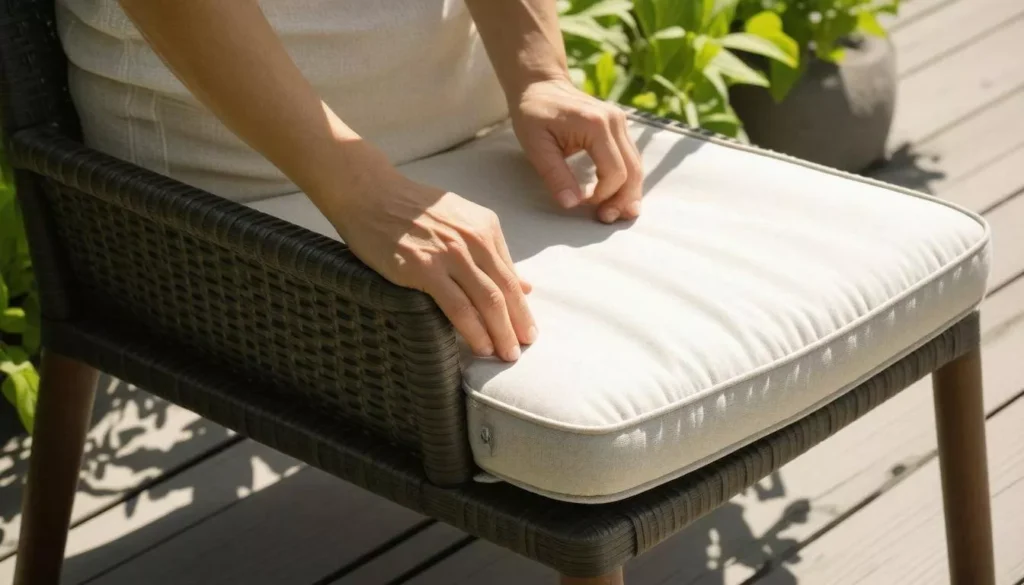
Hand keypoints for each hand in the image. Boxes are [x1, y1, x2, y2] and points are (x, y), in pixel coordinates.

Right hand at [330, 167, 535, 361]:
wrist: (370, 195)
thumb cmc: (412, 210)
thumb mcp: (461, 222)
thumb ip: (492, 253)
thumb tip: (526, 285)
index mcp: (486, 227)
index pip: (511, 276)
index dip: (522, 308)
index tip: (526, 330)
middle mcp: (474, 239)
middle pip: (505, 291)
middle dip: (518, 324)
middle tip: (522, 349)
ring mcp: (450, 254)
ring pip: (488, 302)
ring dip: (501, 333)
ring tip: (506, 355)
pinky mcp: (424, 269)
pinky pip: (458, 307)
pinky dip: (474, 331)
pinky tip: (481, 346)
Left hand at [509, 78, 643, 222]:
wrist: (540, 84)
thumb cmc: (534, 113)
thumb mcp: (536, 146)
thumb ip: (555, 175)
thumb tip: (572, 204)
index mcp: (596, 126)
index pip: (614, 172)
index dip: (603, 196)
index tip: (584, 205)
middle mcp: (615, 121)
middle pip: (633, 171)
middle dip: (622, 199)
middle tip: (606, 219)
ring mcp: (620, 121)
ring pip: (637, 165)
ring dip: (628, 192)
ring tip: (616, 214)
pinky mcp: (619, 126)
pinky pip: (630, 158)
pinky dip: (626, 179)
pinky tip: (618, 196)